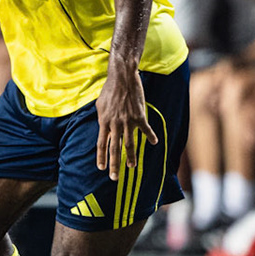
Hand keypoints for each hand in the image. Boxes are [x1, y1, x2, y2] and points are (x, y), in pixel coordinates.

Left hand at [94, 61, 155, 177]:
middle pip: (114, 148)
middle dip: (114, 165)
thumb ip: (101, 118)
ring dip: (131, 156)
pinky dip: (150, 137)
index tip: (101, 168)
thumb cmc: (109, 90)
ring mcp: (127, 121)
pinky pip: (146, 129)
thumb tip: (101, 127)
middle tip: (114, 178)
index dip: (101, 157)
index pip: (101, 143)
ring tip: (131, 166)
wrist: (122, 78)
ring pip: (129, 143)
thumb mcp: (100, 105)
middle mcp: (115, 124)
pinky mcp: (139, 116)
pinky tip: (154, 143)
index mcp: (104, 121)